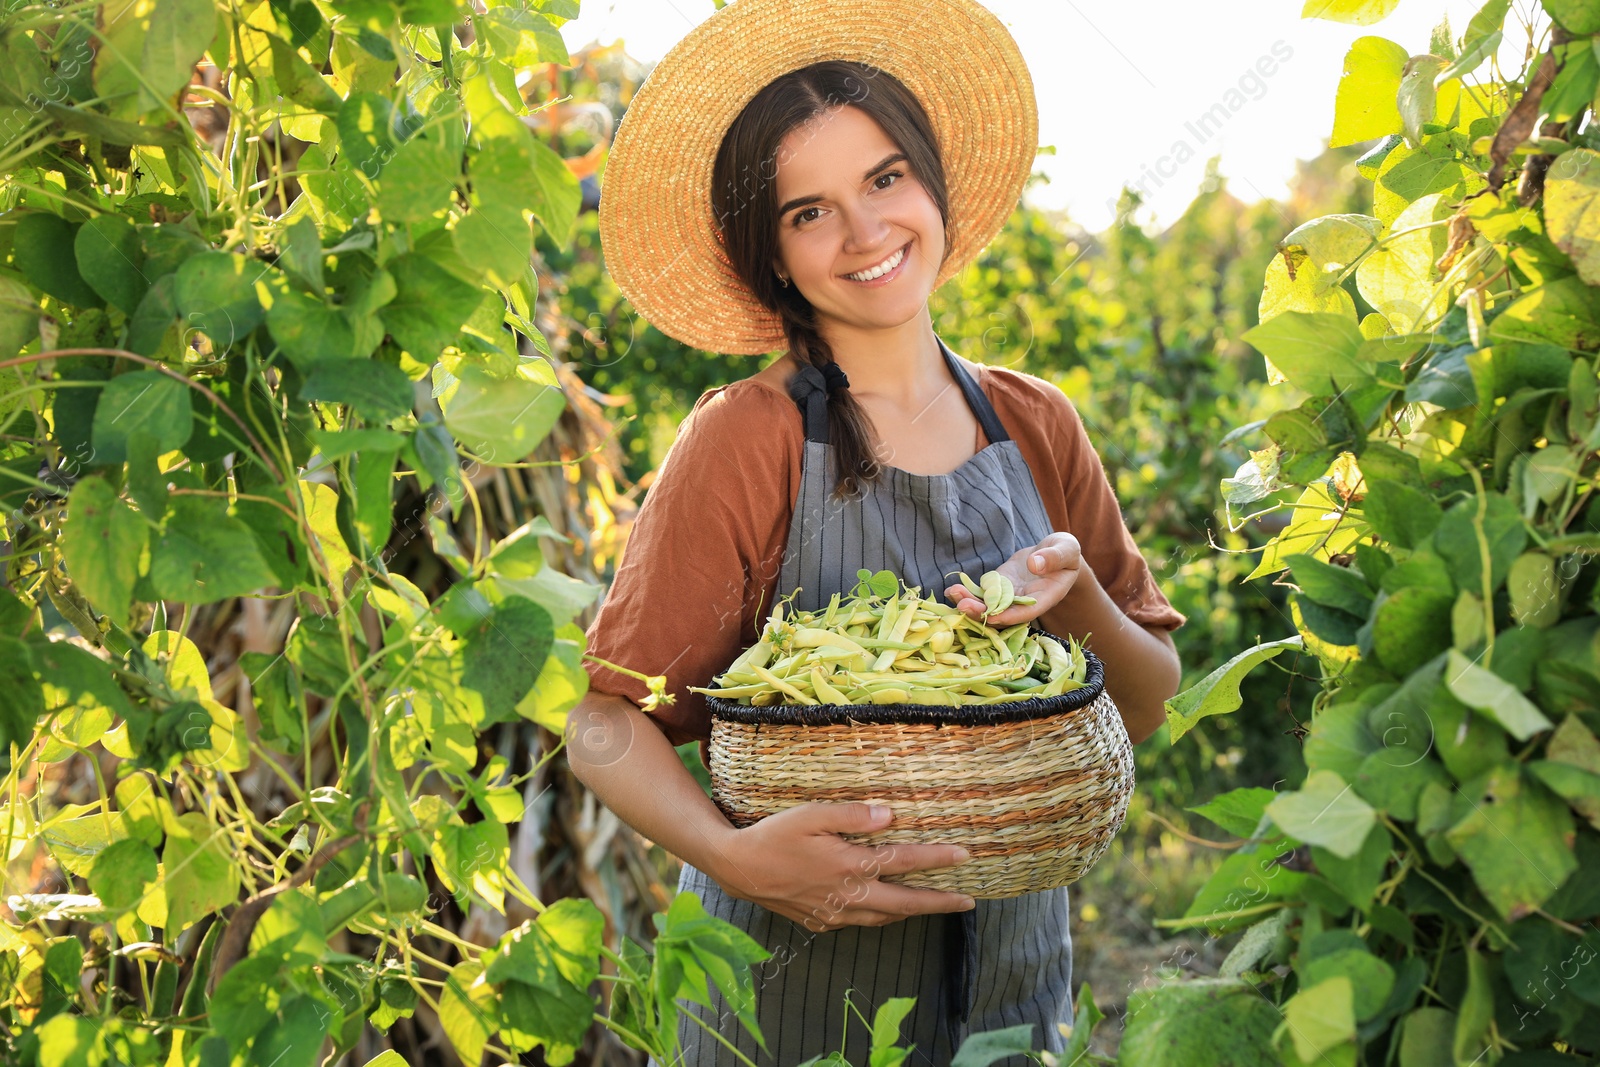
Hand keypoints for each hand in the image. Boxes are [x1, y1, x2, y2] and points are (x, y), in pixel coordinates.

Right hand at [713, 802, 975, 931]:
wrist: (738, 869)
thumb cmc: (774, 835)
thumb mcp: (811, 815)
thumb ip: (852, 815)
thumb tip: (890, 816)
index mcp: (849, 865)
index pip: (903, 862)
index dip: (936, 860)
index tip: (964, 855)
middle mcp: (848, 895)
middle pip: (905, 903)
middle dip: (940, 902)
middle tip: (968, 901)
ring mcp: (835, 913)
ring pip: (885, 918)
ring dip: (913, 913)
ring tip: (934, 906)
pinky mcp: (821, 922)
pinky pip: (862, 923)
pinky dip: (883, 917)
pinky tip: (887, 910)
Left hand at [943, 533, 1082, 628]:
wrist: (1054, 553)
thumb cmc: (1065, 552)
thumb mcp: (1066, 549)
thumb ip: (1055, 557)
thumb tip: (1035, 564)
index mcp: (1046, 597)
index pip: (1027, 611)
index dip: (1009, 615)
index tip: (992, 615)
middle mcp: (1025, 602)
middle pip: (1002, 613)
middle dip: (982, 612)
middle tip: (962, 605)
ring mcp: (1009, 595)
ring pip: (988, 605)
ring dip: (969, 603)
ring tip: (952, 593)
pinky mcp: (998, 586)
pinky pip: (982, 594)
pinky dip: (967, 593)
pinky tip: (950, 590)